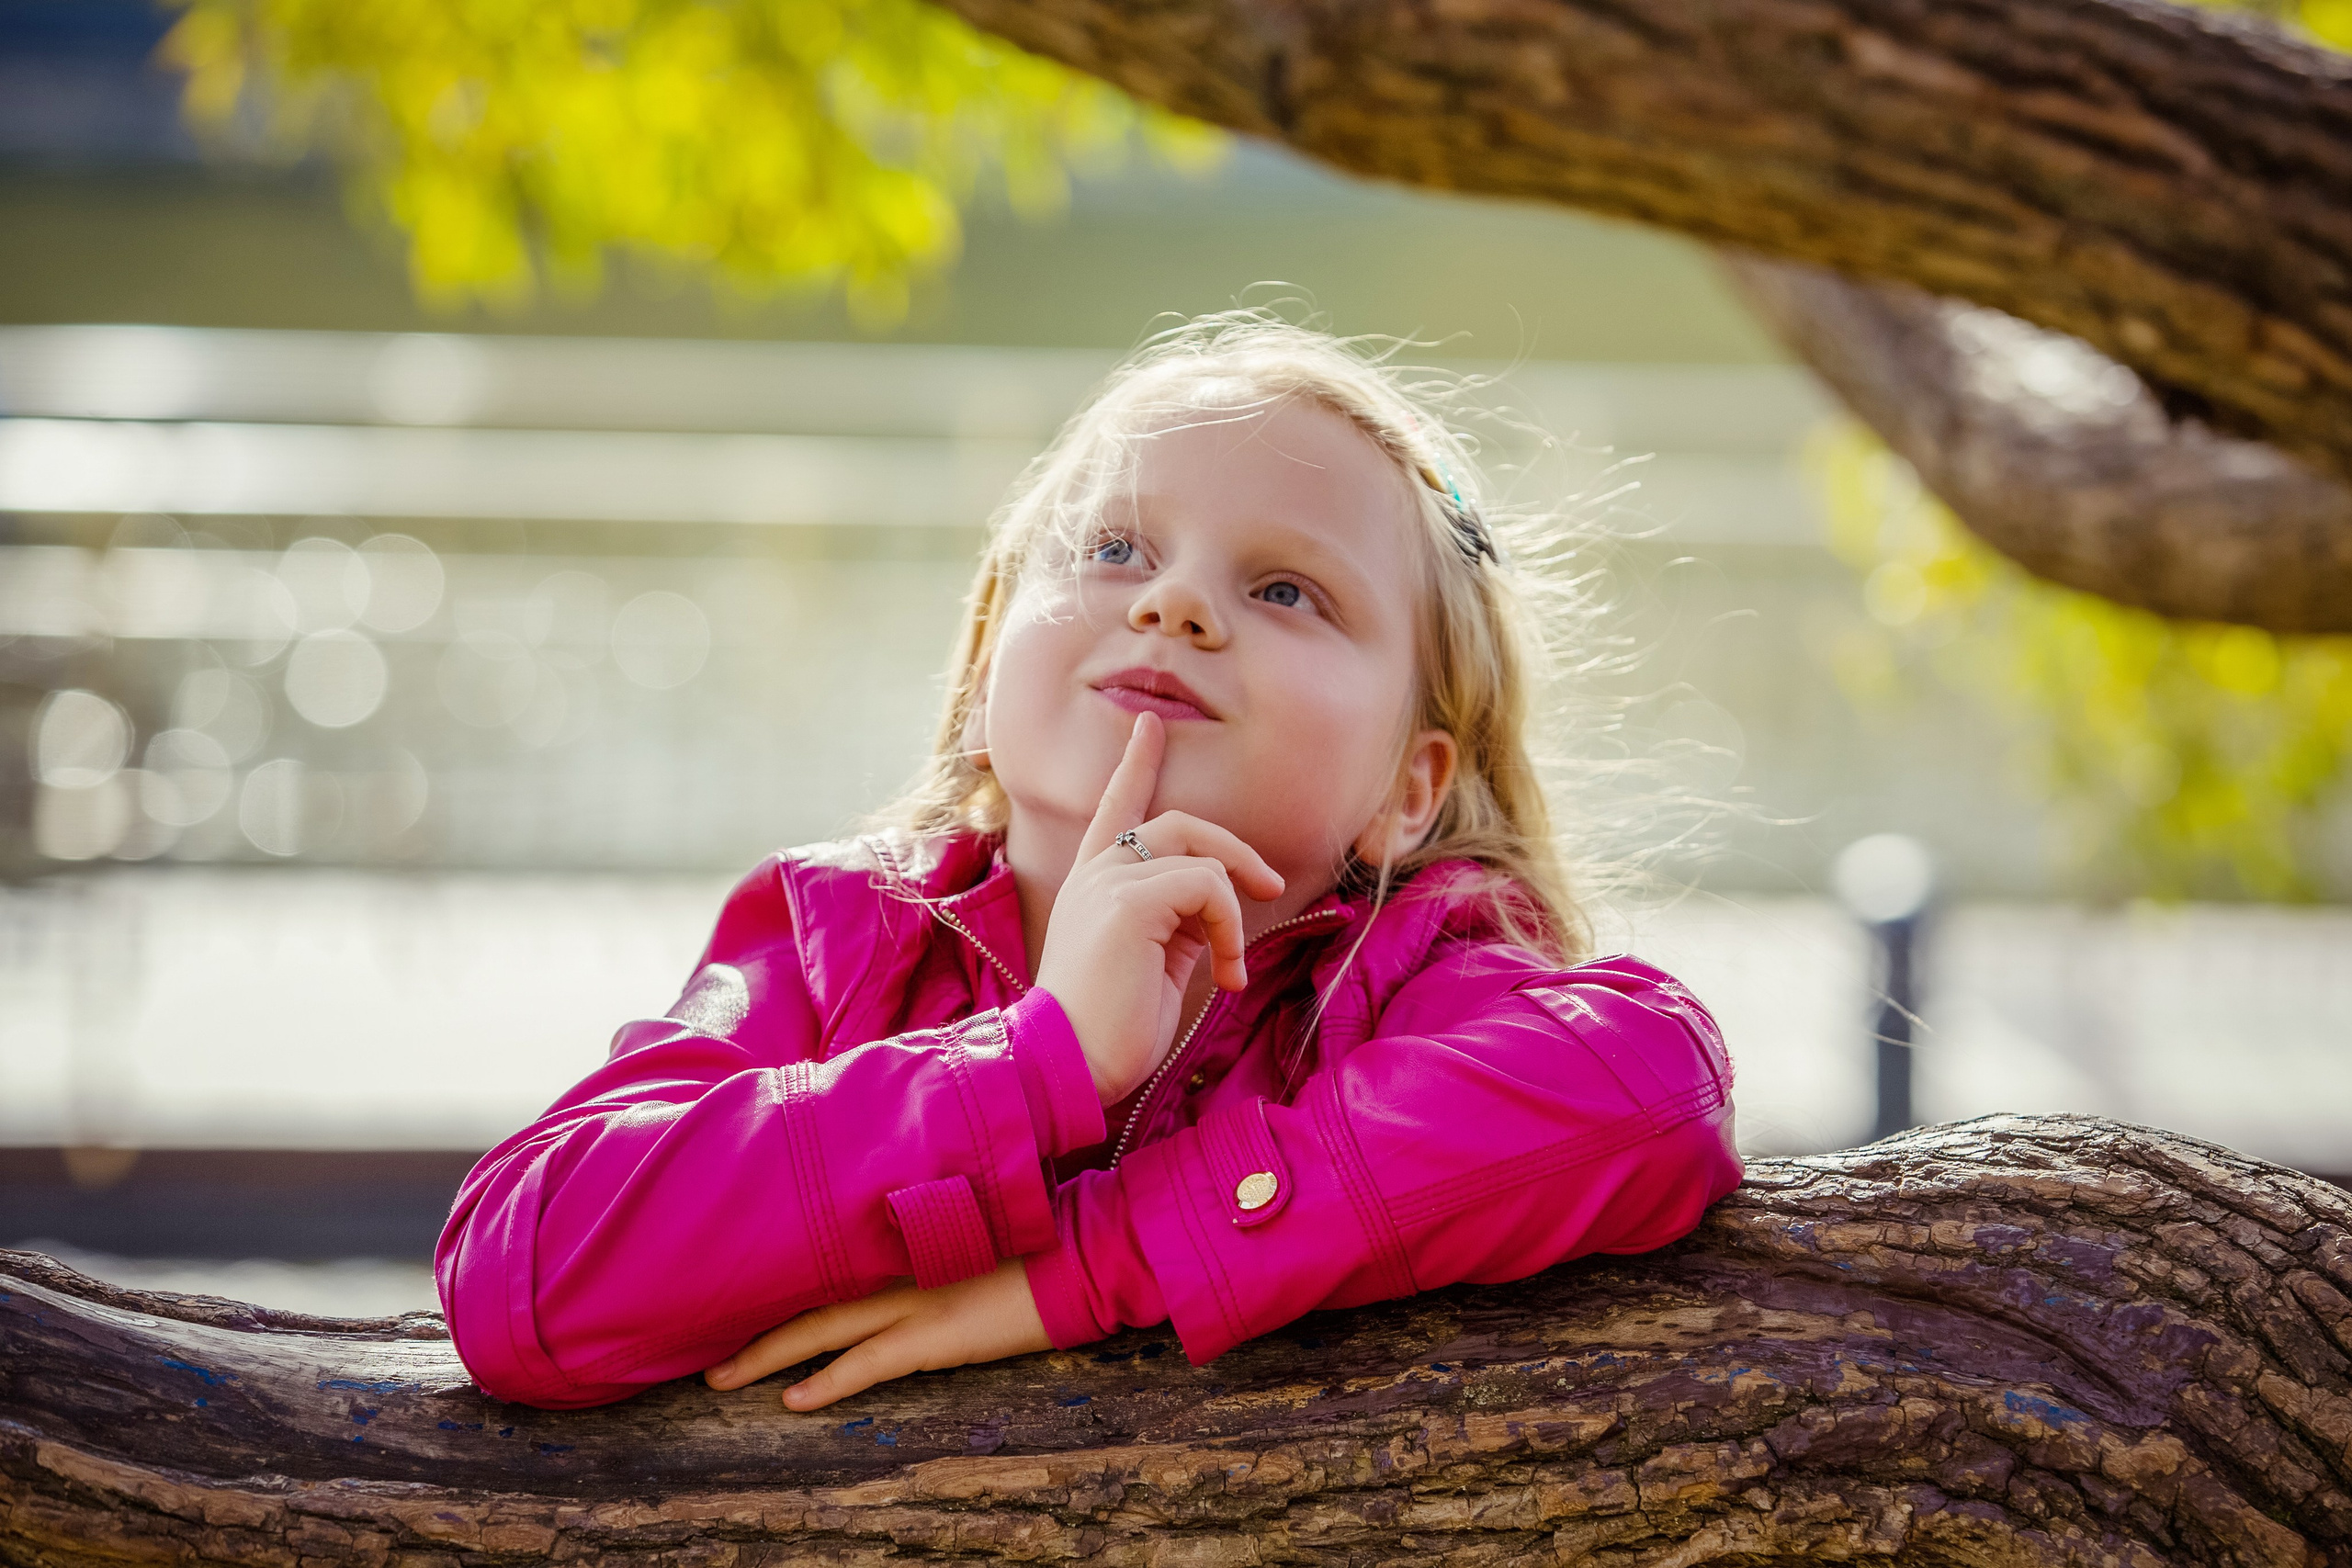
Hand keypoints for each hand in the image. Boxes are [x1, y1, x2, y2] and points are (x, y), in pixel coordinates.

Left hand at [703, 1257, 1050, 1409]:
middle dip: (754, 1324)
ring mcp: (913, 1301)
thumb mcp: (971, 1226)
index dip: (779, 1277)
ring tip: (722, 1377)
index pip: (826, 1256)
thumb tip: (897, 1238)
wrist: (1079, 1254)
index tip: (735, 1289)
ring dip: (768, 1354)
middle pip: (809, 1295)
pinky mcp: (935, 1336)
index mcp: (903, 1238)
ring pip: (822, 1328)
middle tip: (705, 1349)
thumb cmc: (1035, 1239)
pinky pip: (868, 1365)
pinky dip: (828, 1382)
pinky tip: (794, 1400)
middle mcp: (896, 1268)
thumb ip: (928, 1232)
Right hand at [1034, 712, 1284, 1103]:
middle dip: (1234, 851)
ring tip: (1229, 970)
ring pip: (1202, 860)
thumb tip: (1217, 903)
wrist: (1072, 1064)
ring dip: (1233, 916)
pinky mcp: (1128, 901)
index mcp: (1095, 884)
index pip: (1116, 808)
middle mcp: (1096, 872)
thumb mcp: (1151, 962)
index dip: (1135, 765)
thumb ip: (1176, 921)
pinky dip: (1230, 927)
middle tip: (1269, 887)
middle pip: (1179, 823)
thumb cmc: (1109, 1029)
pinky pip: (1206, 887)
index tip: (1149, 726)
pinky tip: (1225, 973)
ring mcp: (1109, 881)